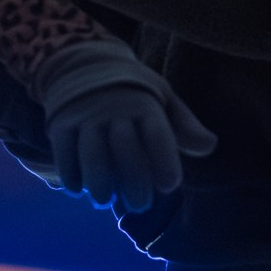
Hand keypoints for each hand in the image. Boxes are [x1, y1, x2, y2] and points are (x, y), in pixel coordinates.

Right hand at [34, 40, 218, 212]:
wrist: (84, 63)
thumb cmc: (133, 92)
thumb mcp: (163, 99)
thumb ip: (185, 126)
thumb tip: (210, 146)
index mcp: (145, 104)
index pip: (157, 133)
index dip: (165, 160)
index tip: (170, 186)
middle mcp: (115, 109)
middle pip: (124, 147)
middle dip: (133, 179)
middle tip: (140, 206)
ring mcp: (86, 116)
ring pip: (91, 152)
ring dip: (98, 181)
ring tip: (104, 202)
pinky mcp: (61, 123)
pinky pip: (64, 151)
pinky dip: (70, 173)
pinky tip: (78, 189)